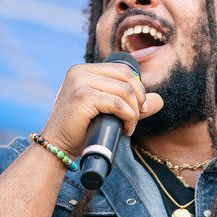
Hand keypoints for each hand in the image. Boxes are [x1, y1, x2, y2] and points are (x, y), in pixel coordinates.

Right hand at [41, 63, 163, 155]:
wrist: (56, 146)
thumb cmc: (80, 130)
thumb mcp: (107, 112)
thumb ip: (131, 104)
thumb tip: (159, 100)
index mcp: (84, 70)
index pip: (123, 70)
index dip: (137, 88)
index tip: (137, 108)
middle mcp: (80, 71)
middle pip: (127, 78)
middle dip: (139, 99)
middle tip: (136, 118)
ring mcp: (80, 82)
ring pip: (125, 91)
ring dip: (134, 112)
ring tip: (130, 126)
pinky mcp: (82, 97)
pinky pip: (118, 104)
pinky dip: (129, 117)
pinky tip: (126, 128)